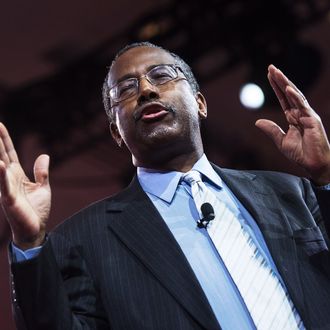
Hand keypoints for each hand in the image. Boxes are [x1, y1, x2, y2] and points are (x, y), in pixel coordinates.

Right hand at [0, 123, 50, 249]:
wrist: (35, 230)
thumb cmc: (36, 210)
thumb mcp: (43, 187)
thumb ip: (42, 172)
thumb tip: (44, 155)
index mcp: (17, 175)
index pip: (9, 153)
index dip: (5, 140)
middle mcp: (9, 179)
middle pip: (1, 155)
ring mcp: (8, 189)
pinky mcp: (10, 200)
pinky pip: (5, 185)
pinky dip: (1, 175)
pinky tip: (0, 164)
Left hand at [255, 65, 329, 185]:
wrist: (314, 164)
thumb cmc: (301, 154)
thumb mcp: (282, 141)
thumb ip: (271, 130)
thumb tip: (258, 121)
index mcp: (293, 117)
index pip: (282, 99)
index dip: (276, 87)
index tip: (269, 76)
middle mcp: (300, 113)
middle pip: (288, 93)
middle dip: (280, 80)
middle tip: (271, 67)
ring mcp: (307, 115)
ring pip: (295, 96)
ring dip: (285, 83)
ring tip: (277, 72)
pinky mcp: (312, 120)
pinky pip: (303, 106)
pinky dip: (296, 97)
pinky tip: (288, 89)